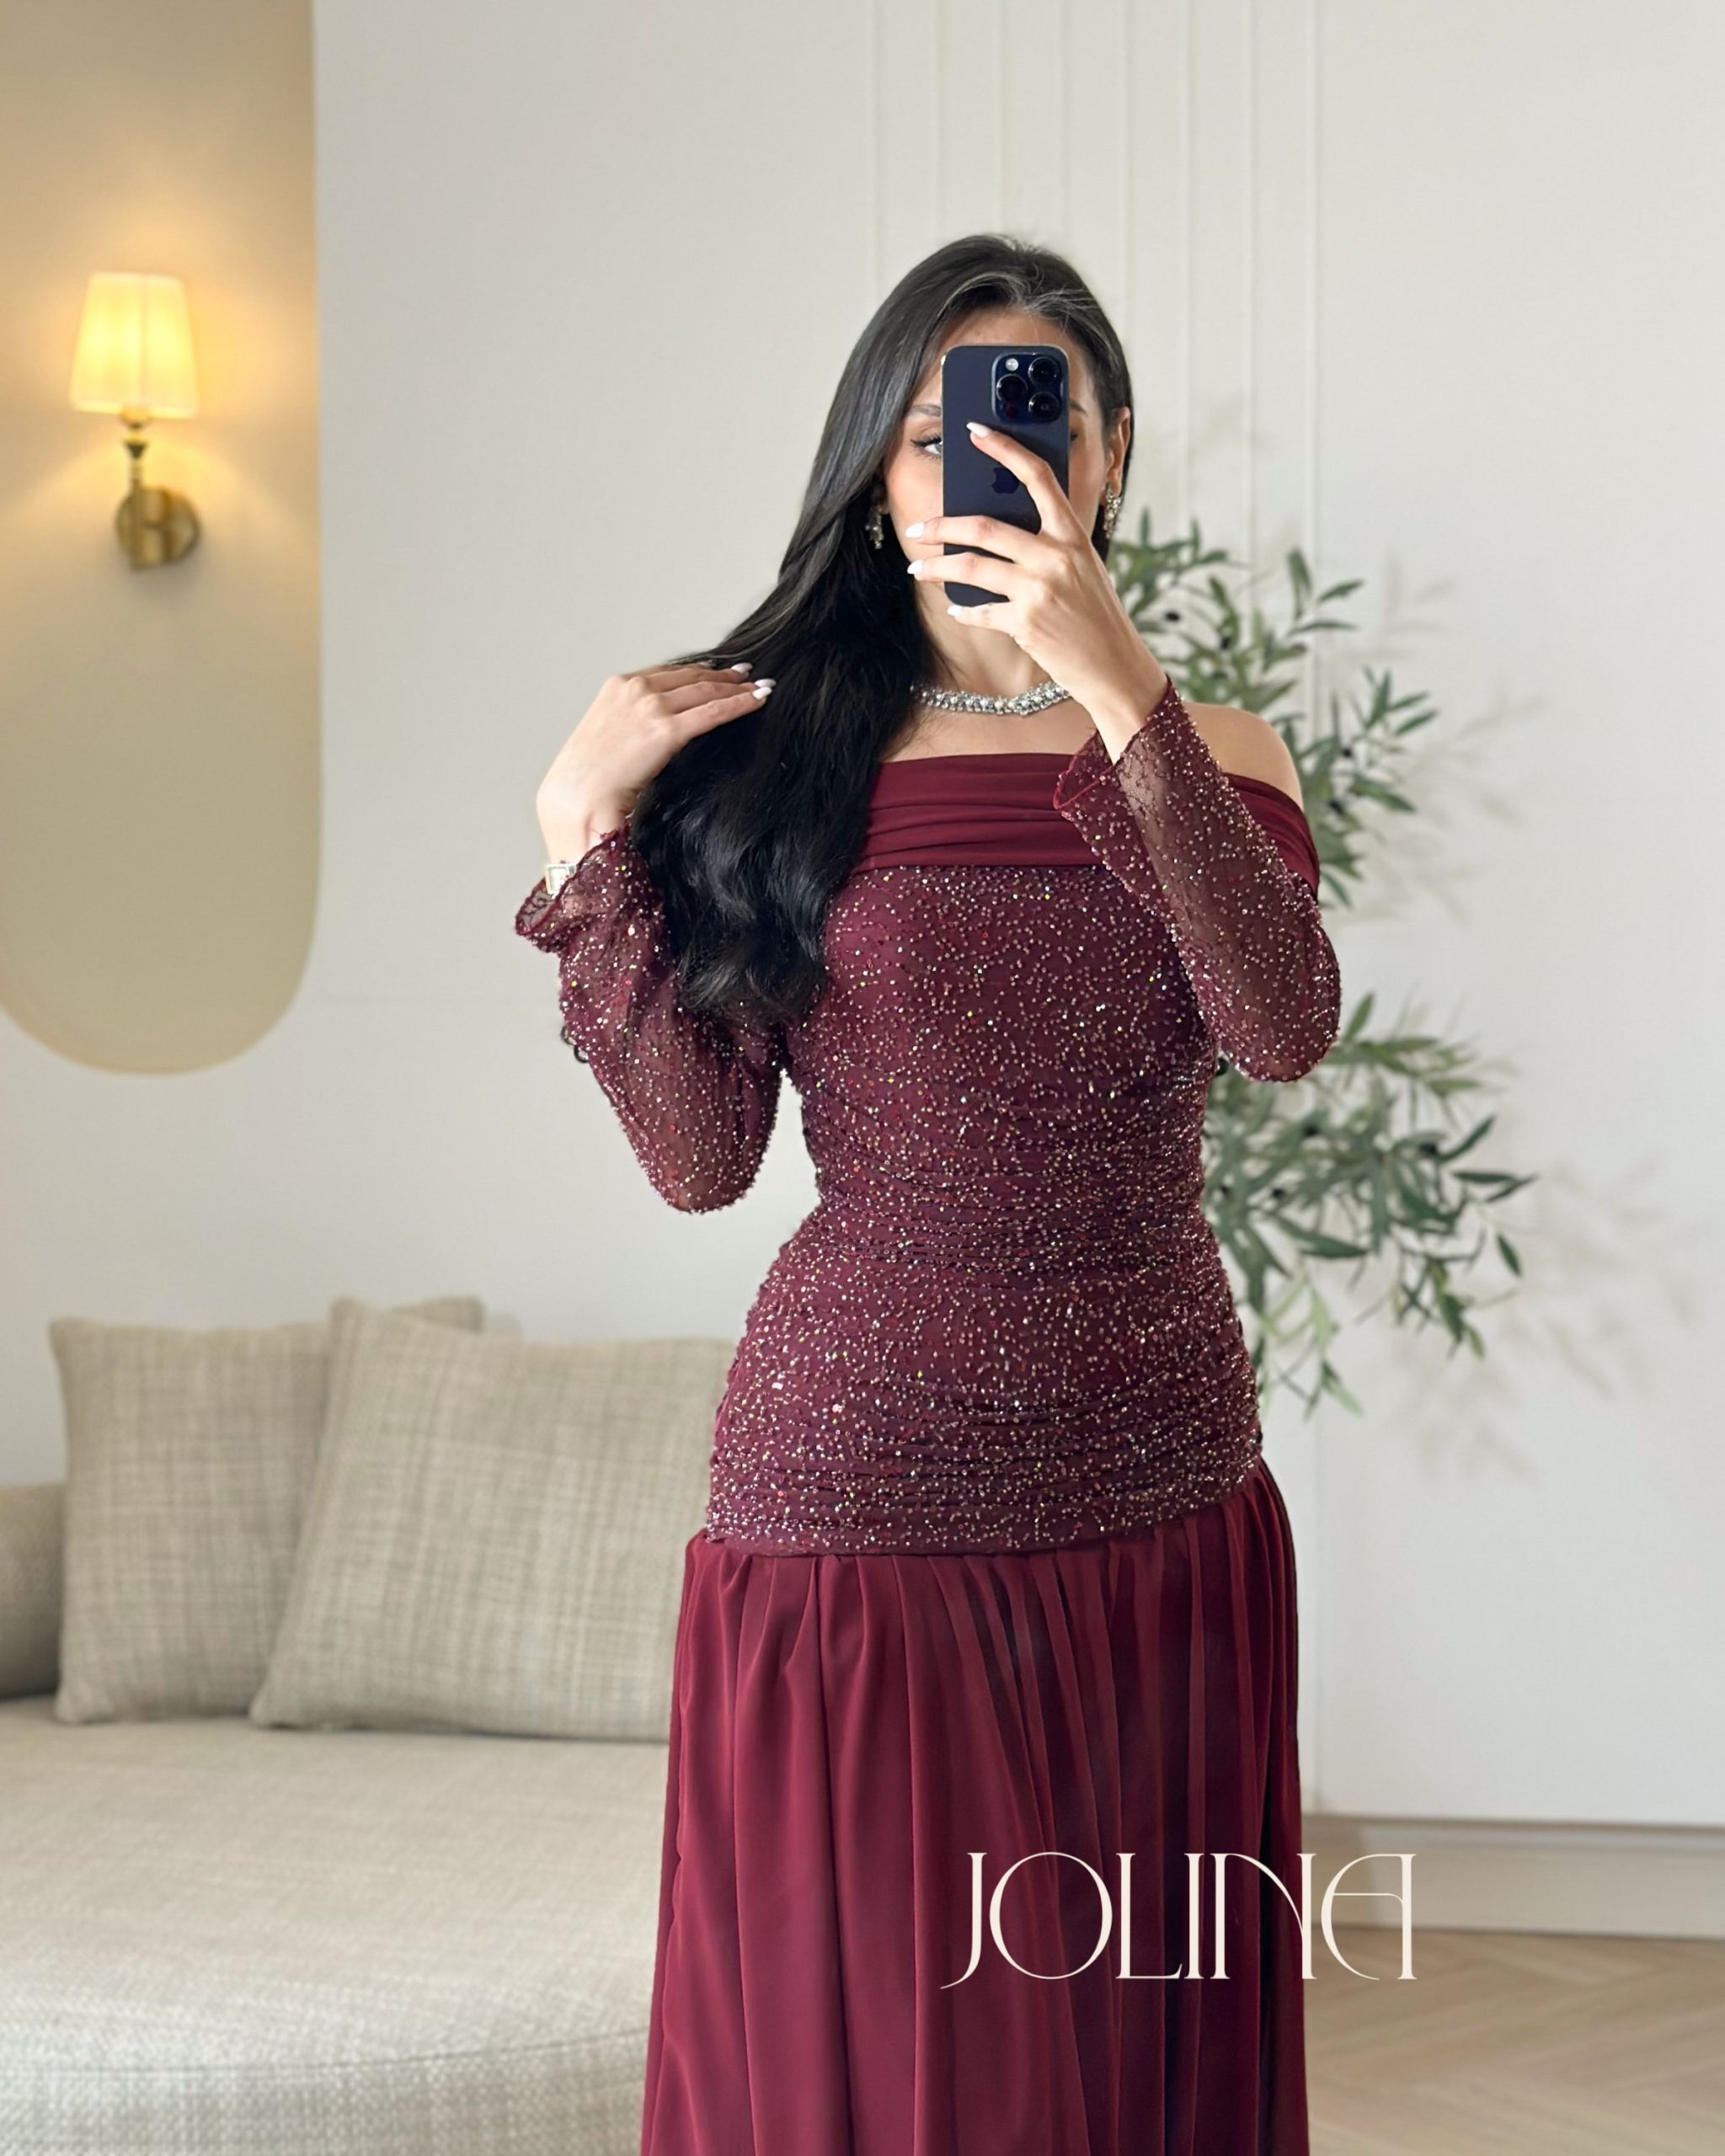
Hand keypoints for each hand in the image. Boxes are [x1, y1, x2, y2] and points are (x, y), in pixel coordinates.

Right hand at [535, 661, 773, 857]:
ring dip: (737, 689)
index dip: (697, 671)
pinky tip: (759, 701)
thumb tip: (649, 734)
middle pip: (691, 677)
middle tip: (744, 676)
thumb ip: (628, 725)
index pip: (667, 672)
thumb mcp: (603, 738)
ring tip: (759, 688)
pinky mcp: (666, 731)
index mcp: (616, 687)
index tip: (716, 671)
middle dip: (722, 676)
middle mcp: (634, 689)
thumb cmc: (584, 780)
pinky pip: (713, 712)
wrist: (577, 798)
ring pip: (706, 691)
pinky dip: (740, 704)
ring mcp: (651, 707)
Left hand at [904, 422, 1166, 731]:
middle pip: (983, 527)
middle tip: (918, 529)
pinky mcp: (1025, 623)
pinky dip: (963, 610)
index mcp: (1072, 535)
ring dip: (935, 567)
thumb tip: (997, 530)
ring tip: (916, 568)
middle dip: (941, 525)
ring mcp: (1038, 590)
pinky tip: (956, 608)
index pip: (1037, 477)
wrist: (1114, 666)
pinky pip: (979, 611)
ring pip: (970, 566)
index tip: (975, 431)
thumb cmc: (1096, 615)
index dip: (1005, 448)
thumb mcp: (1083, 567)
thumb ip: (1049, 544)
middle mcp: (1055, 556)